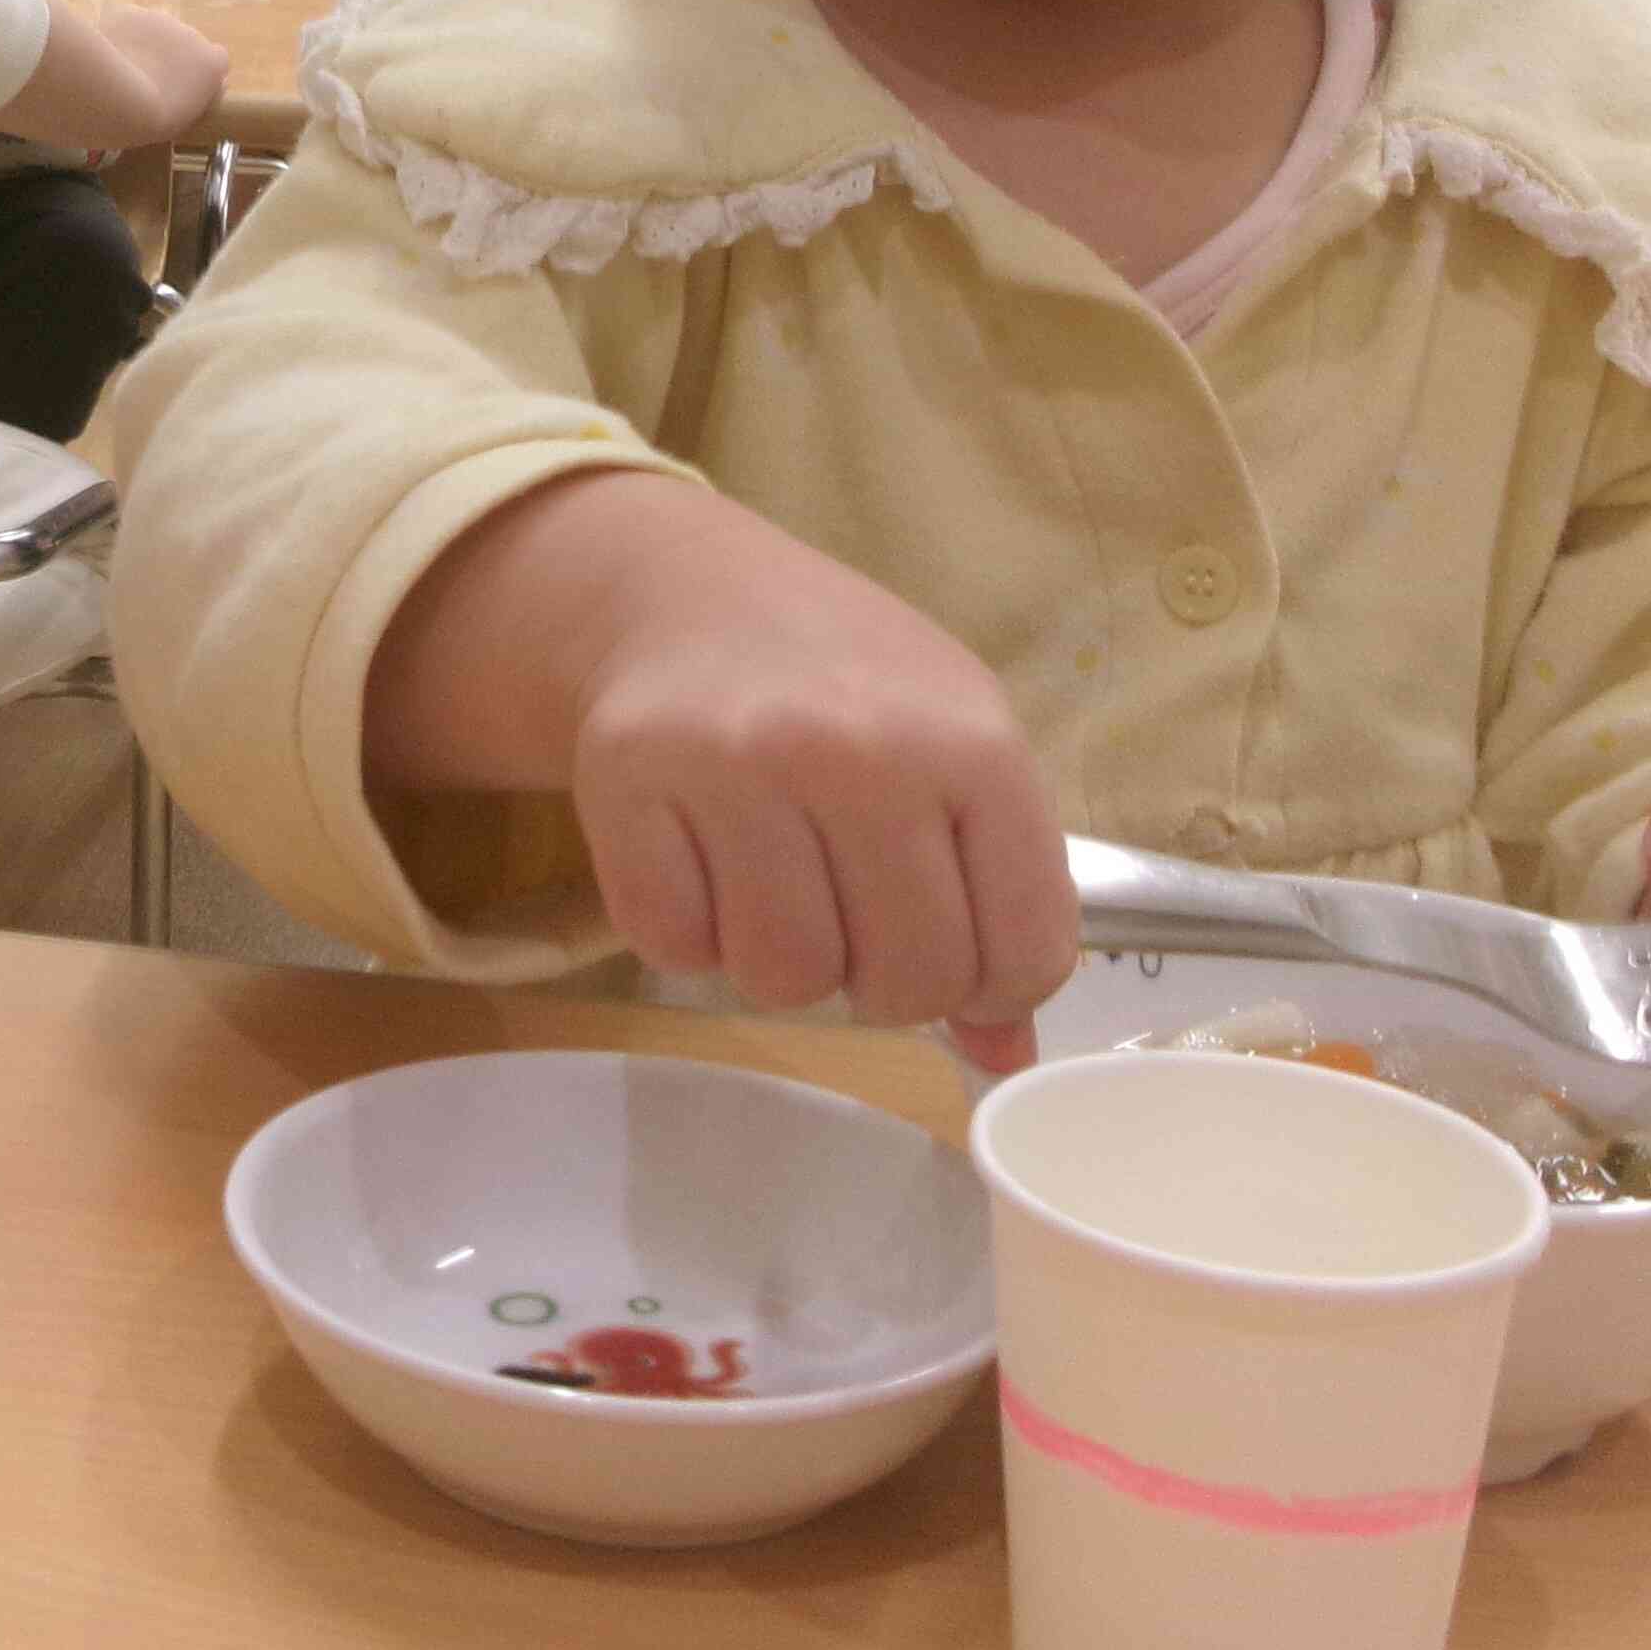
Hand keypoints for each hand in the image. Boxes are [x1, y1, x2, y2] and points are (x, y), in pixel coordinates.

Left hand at [114, 7, 226, 136]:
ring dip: (146, 46)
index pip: (217, 60)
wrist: (116, 98)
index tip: (184, 88)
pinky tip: (108, 58)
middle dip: (170, 57)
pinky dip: (121, 36)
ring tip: (124, 72)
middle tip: (148, 83)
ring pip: (155, 31)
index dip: (200, 72)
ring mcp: (160, 20)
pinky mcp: (131, 12)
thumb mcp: (187, 118)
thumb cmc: (153, 121)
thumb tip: (210, 84)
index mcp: (211, 62)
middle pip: (184, 43)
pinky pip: (128, 24)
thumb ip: (199, 96)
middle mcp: (192, 34)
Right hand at [553, 511, 1073, 1046]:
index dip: (993, 982)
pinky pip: (675, 946)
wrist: (689, 591)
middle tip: (854, 913)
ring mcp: (737, 764)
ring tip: (778, 883)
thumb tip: (1003, 1057)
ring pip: (785, 979)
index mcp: (972, 742)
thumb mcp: (958, 752)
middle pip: (906, 984)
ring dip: (781, 959)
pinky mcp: (627, 781)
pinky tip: (701, 860)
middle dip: (883, 980)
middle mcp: (859, 750)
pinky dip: (688, 931)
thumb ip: (1001, 896)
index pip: (1023, 956)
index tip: (955, 940)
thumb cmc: (848, 680)